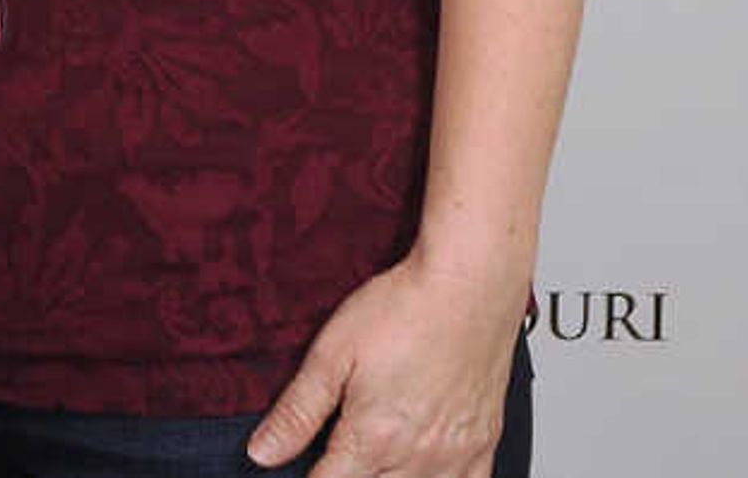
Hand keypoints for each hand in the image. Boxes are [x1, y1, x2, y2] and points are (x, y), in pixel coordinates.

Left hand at [246, 248, 525, 477]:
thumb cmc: (402, 310)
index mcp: (373, 438)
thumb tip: (263, 453)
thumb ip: (297, 412)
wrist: (468, 287)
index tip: (304, 467)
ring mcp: (456, 455)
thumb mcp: (331, 354)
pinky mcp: (484, 445)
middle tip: (340, 453)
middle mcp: (417, 457)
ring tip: (374, 459)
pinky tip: (424, 470)